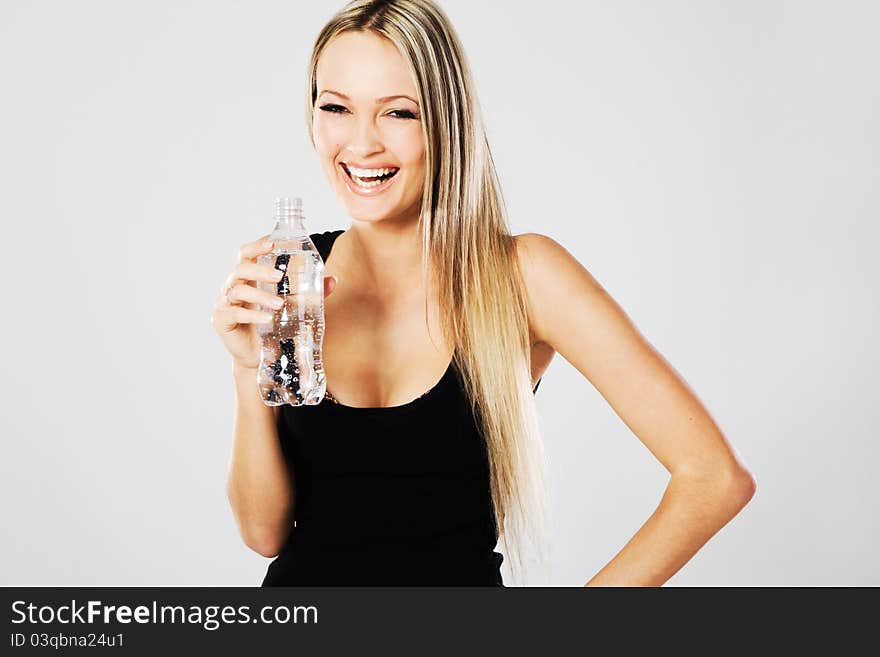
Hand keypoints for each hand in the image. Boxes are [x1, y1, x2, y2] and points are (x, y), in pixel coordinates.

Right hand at [211, 235, 337, 370]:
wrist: (260, 356)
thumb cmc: (273, 326)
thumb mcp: (294, 308)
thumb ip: (311, 294)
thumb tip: (333, 280)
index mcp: (249, 278)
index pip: (247, 254)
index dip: (257, 245)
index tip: (273, 242)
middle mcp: (234, 286)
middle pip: (241, 268)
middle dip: (260, 269)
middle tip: (279, 276)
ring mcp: (226, 302)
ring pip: (239, 290)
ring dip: (260, 295)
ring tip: (279, 304)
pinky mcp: (222, 320)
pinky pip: (234, 313)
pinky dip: (252, 314)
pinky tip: (267, 318)